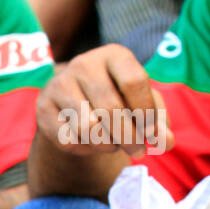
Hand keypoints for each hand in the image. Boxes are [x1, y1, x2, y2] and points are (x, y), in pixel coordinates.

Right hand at [36, 43, 172, 155]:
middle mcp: (84, 64)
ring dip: (107, 144)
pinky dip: (86, 149)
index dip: (146, 112)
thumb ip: (156, 119)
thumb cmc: (114, 99)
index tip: (153, 135)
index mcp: (113, 54)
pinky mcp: (44, 109)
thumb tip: (166, 142)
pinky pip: (69, 139)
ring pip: (89, 127)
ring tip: (114, 145)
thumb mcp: (138, 101)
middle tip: (137, 152)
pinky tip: (92, 144)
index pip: (134, 81)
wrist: (72, 102)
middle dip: (129, 137)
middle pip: (111, 108)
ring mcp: (60, 85)